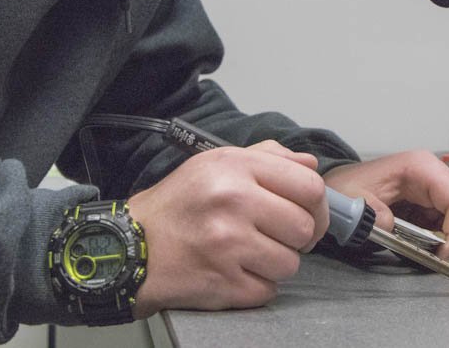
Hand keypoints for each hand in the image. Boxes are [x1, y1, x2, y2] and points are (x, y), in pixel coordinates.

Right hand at [126, 140, 328, 316]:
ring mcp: (227, 245)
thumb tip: (310, 165)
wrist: (131, 246)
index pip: (309, 186)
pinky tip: (234, 271)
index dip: (318, 205)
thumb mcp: (216, 163)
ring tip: (249, 254)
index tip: (309, 214)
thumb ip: (267, 158)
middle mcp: (232, 201)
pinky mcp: (222, 283)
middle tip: (276, 236)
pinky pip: (267, 290)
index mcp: (234, 167)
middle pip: (305, 228)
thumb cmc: (178, 205)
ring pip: (290, 263)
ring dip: (275, 263)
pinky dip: (256, 286)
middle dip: (296, 237)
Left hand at [322, 150, 448, 260]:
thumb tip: (391, 227)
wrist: (342, 184)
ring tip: (422, 247)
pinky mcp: (435, 202)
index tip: (443, 257)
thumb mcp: (353, 199)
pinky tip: (419, 241)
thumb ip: (372, 213)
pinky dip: (442, 239)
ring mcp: (438, 188)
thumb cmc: (348, 185)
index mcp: (421, 167)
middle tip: (432, 256)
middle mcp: (436, 174)